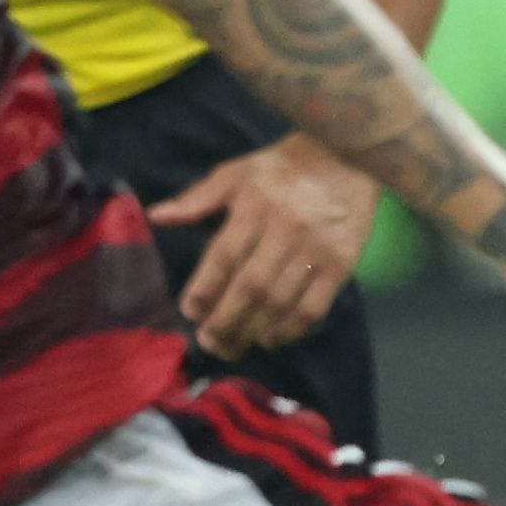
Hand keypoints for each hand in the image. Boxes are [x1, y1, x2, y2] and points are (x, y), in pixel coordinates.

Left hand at [146, 136, 380, 356]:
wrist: (349, 158)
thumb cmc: (284, 168)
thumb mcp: (237, 173)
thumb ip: (197, 198)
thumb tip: (157, 216)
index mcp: (255, 204)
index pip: (224, 255)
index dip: (205, 288)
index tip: (190, 311)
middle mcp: (285, 228)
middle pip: (251, 286)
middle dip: (225, 321)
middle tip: (208, 342)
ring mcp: (316, 249)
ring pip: (280, 302)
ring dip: (253, 331)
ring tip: (233, 347)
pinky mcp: (342, 264)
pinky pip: (313, 307)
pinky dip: (290, 330)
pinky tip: (271, 339)